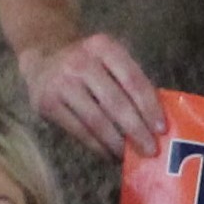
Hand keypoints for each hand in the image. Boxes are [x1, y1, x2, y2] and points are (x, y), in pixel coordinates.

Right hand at [21, 34, 163, 158]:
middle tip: (151, 150)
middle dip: (136, 130)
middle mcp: (81, 62)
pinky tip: (110, 154)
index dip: (149, 106)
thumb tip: (157, 121)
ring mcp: (62, 83)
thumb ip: (131, 81)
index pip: (133, 80)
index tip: (162, 129)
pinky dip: (98, 146)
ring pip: (96, 121)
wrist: (42, 56)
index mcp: (103, 47)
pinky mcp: (47, 103)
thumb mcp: (109, 58)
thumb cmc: (88, 63)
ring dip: (117, 143)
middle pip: (116, 102)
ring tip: (131, 156)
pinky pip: (79, 131)